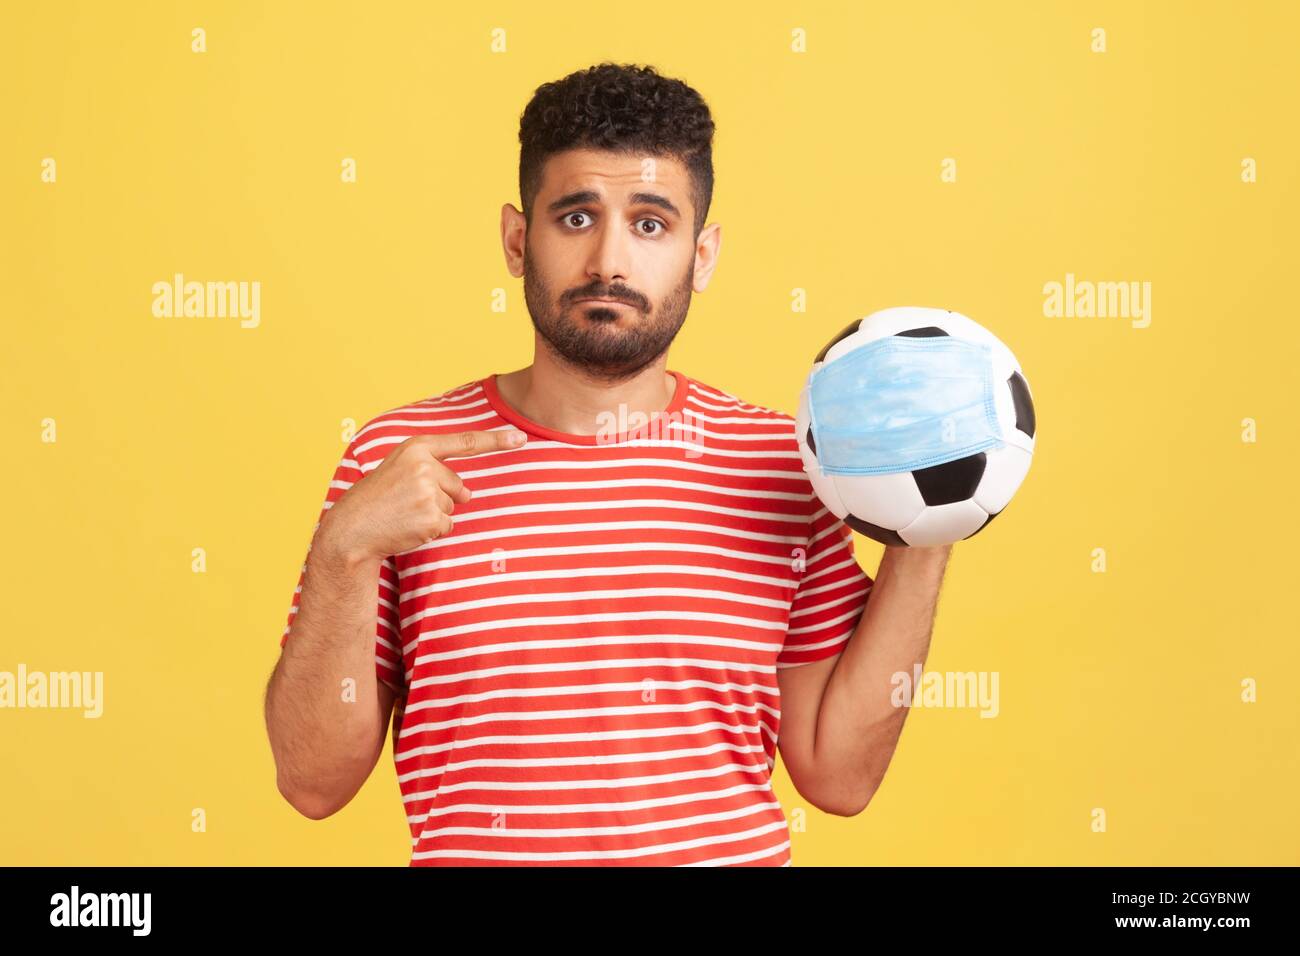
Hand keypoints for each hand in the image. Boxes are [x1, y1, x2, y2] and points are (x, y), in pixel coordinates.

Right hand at [318, 429, 527, 561]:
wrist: (352, 528)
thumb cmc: (377, 499)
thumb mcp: (400, 470)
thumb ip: (435, 471)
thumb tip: (469, 494)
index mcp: (416, 447)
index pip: (464, 442)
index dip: (496, 440)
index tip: (521, 438)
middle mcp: (424, 466)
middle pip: (459, 485)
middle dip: (441, 497)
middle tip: (406, 502)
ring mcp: (428, 492)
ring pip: (453, 506)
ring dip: (434, 515)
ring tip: (404, 514)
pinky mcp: (432, 518)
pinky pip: (448, 526)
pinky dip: (432, 531)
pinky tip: (408, 527)